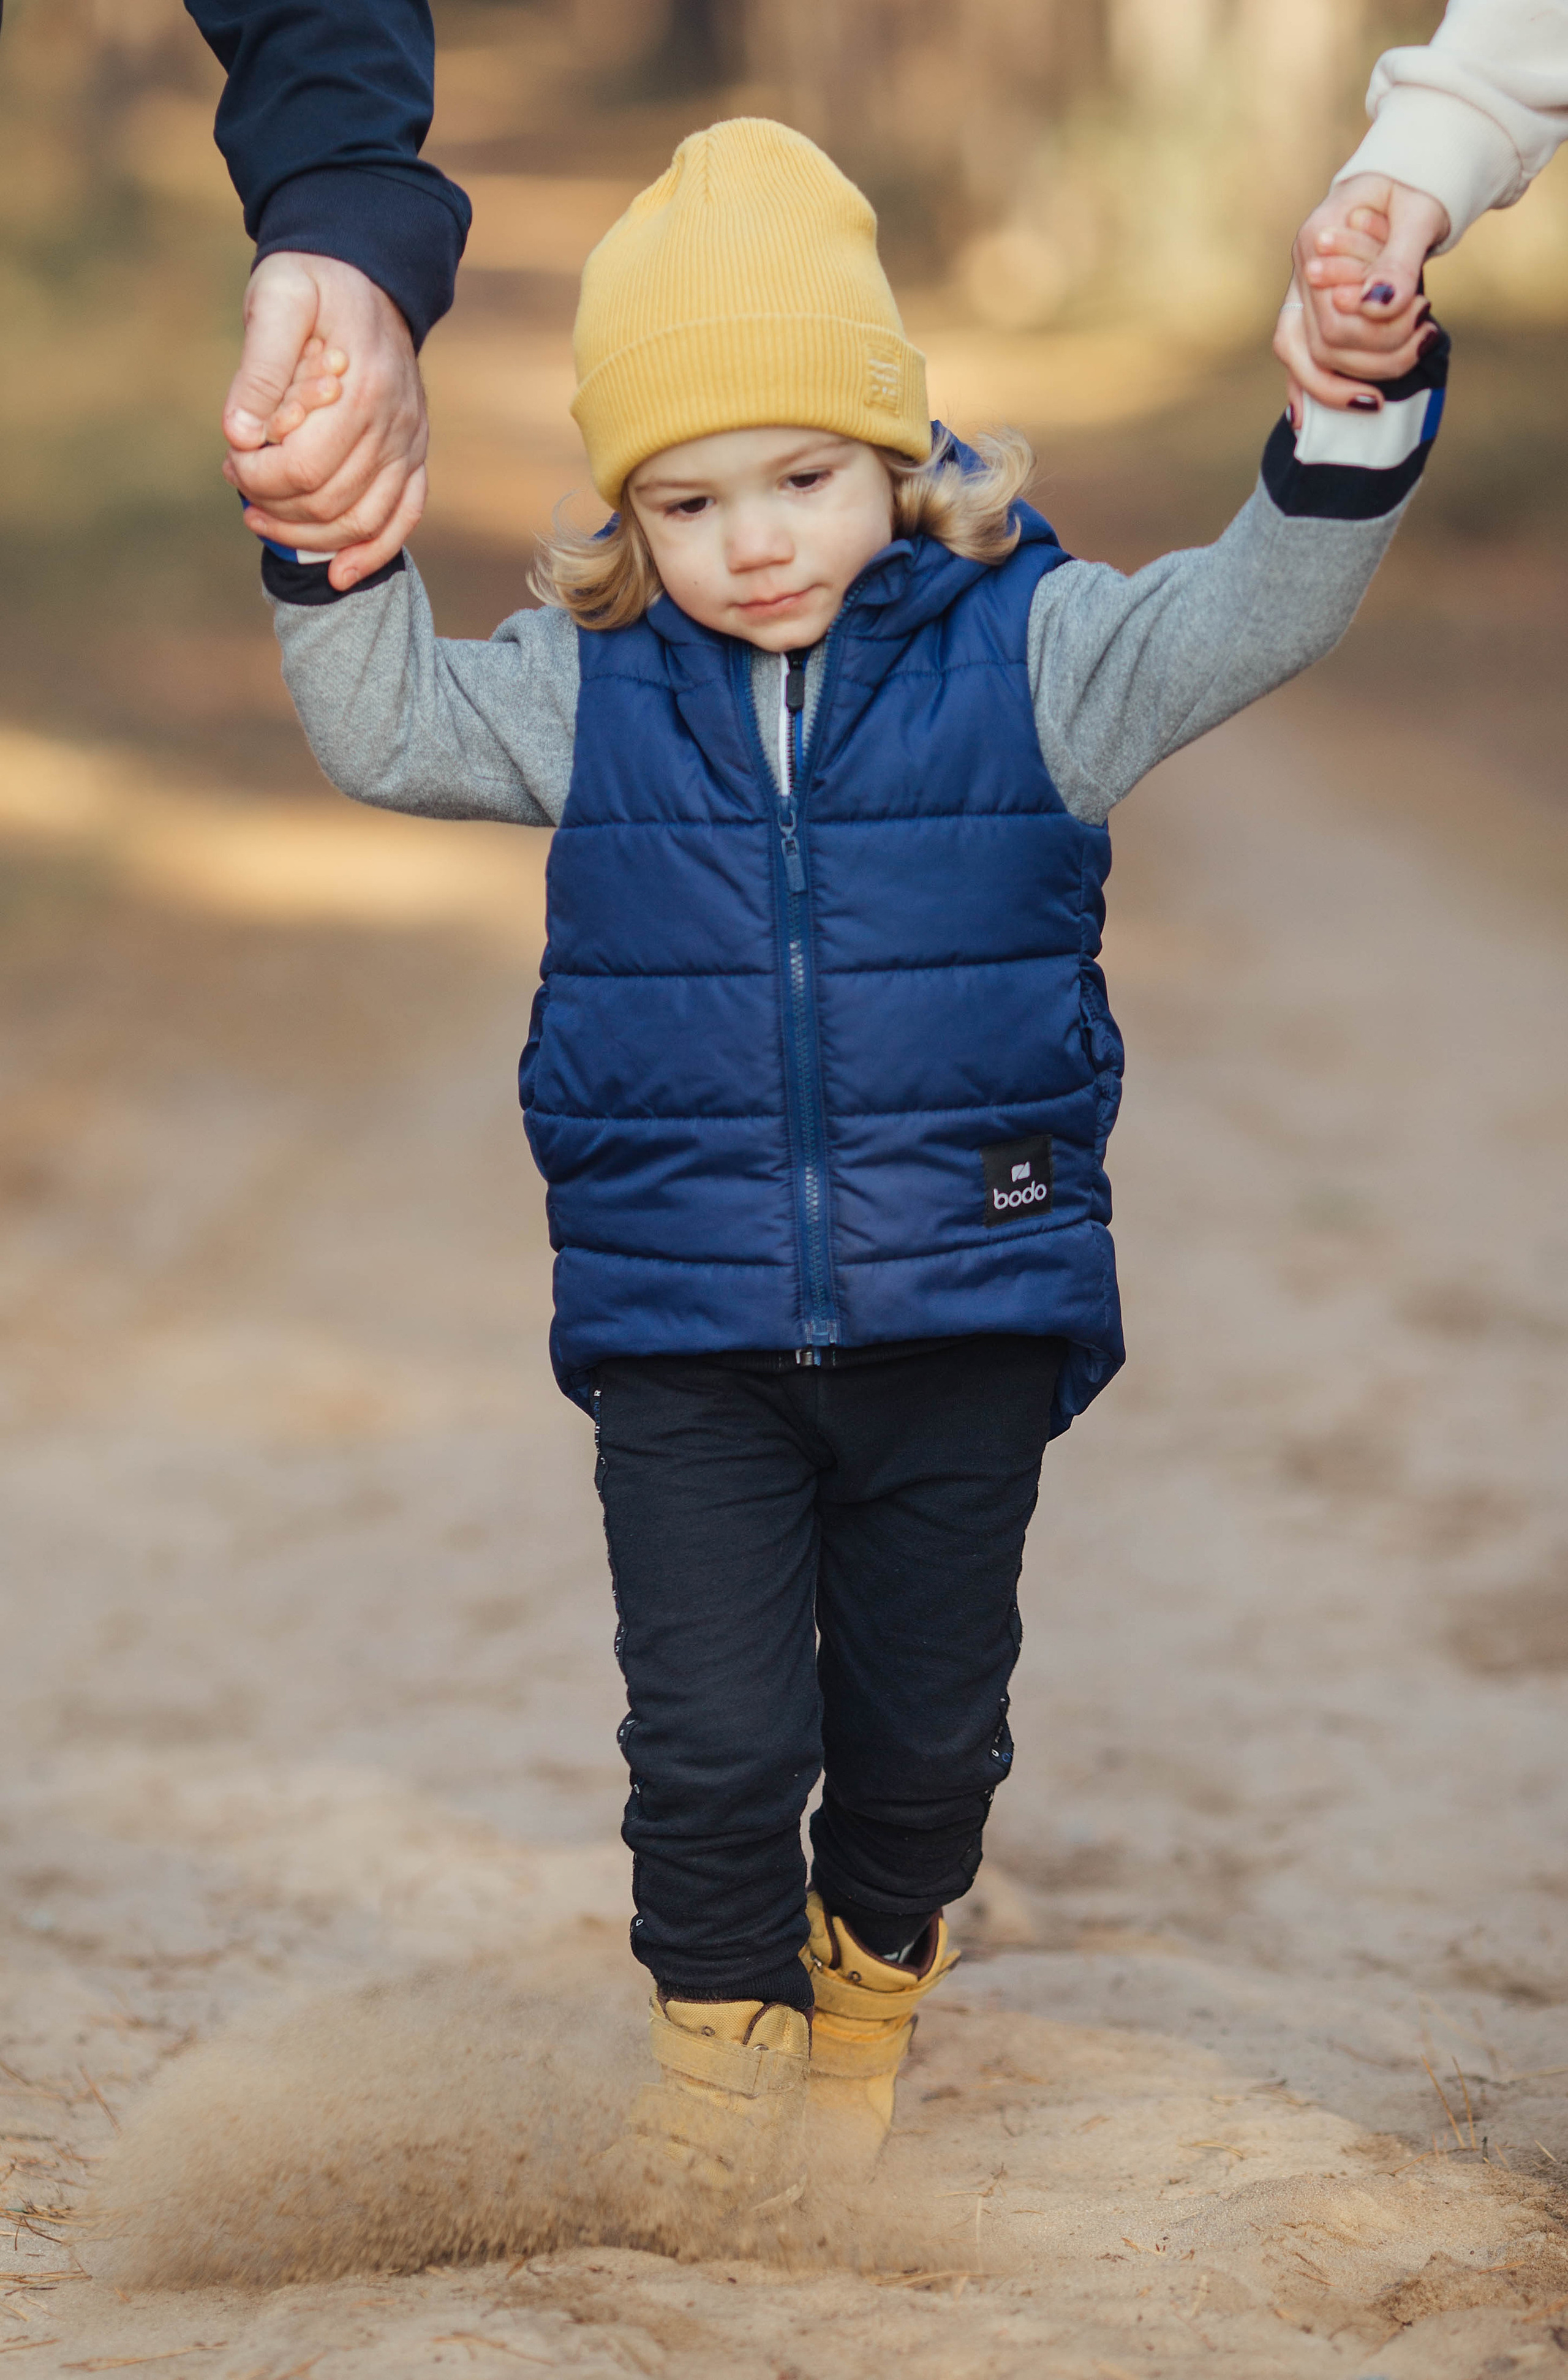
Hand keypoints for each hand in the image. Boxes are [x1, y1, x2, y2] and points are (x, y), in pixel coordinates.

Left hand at [222, 254, 428, 591]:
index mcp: (361, 391)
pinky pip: (404, 516)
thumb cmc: (314, 282)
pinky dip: (375, 552)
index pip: (304, 467)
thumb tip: (240, 433)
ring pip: (364, 520)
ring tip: (264, 518)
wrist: (367, 272)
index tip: (231, 460)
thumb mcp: (278, 298)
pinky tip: (341, 573)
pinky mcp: (414, 453)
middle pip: (331, 501)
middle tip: (239, 483)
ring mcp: (409, 443)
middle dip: (275, 504)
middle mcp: (394, 425)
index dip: (258, 478)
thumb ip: (260, 366)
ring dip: (311, 536)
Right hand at [1275, 173, 1448, 411]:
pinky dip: (1305, 391)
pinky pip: (1296, 361)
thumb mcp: (1417, 212)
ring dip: (1354, 376)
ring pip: (1305, 361)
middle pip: (1320, 346)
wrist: (1402, 177)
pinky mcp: (1310, 309)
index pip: (1334, 317)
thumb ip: (1398, 258)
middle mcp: (1301, 272)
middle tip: (1426, 336)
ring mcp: (1301, 293)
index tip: (1425, 328)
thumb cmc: (1413, 187)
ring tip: (1409, 357)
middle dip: (1375, 356)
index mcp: (1316, 239)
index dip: (1377, 335)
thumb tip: (1380, 305)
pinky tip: (1305, 425)